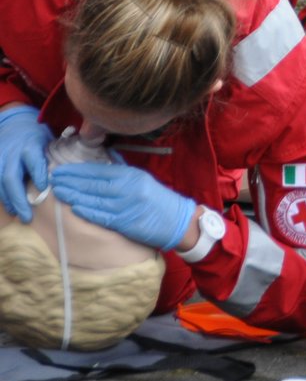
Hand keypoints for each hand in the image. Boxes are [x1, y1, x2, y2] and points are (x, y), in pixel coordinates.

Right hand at [0, 106, 51, 222]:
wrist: (16, 126)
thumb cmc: (39, 138)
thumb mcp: (51, 141)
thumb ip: (58, 156)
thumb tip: (74, 176)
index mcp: (31, 145)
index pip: (33, 160)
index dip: (37, 174)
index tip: (43, 188)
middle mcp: (12, 152)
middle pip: (11, 177)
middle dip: (18, 198)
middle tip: (28, 217)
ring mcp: (0, 158)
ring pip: (0, 182)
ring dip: (9, 201)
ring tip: (18, 215)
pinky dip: (2, 197)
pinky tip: (11, 208)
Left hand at [49, 161, 197, 250]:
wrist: (177, 220)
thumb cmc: (157, 200)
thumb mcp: (142, 179)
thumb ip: (123, 169)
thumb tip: (105, 157)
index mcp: (131, 176)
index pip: (98, 171)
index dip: (77, 170)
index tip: (61, 169)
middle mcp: (128, 189)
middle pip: (93, 184)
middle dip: (71, 181)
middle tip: (54, 180)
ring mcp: (126, 206)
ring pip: (94, 199)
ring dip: (74, 196)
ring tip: (58, 192)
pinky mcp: (125, 222)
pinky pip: (102, 216)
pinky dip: (88, 211)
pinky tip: (75, 208)